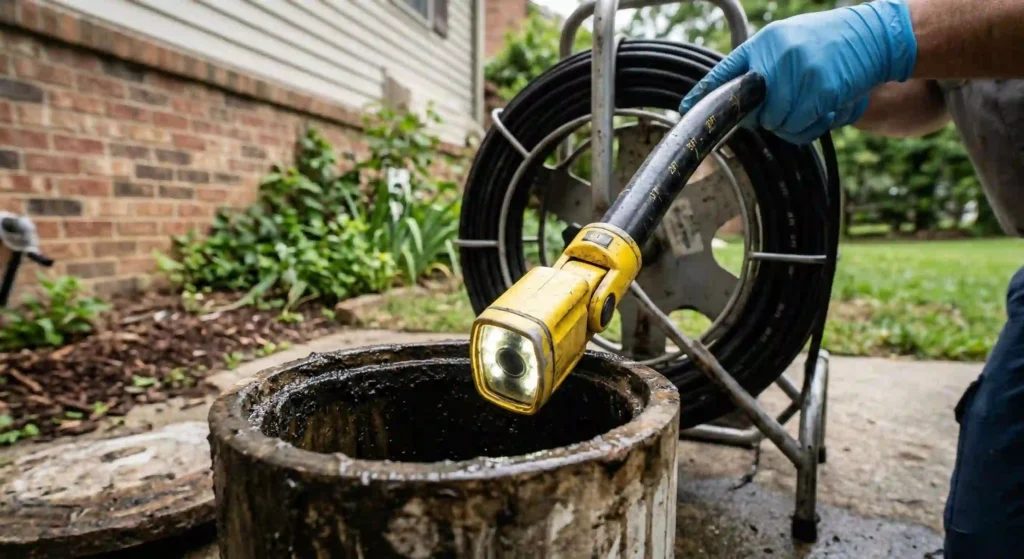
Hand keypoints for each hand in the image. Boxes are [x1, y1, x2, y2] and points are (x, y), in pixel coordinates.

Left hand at [680, 0, 917, 144]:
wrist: (874, 35)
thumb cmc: (828, 44)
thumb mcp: (788, 42)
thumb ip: (762, 67)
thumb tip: (737, 104)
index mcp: (765, 42)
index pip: (726, 71)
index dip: (704, 93)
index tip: (684, 108)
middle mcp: (777, 54)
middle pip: (753, 111)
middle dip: (768, 118)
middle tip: (790, 106)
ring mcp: (799, 71)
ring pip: (776, 123)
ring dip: (792, 124)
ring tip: (811, 104)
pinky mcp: (820, 88)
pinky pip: (800, 126)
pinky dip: (811, 126)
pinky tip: (825, 108)